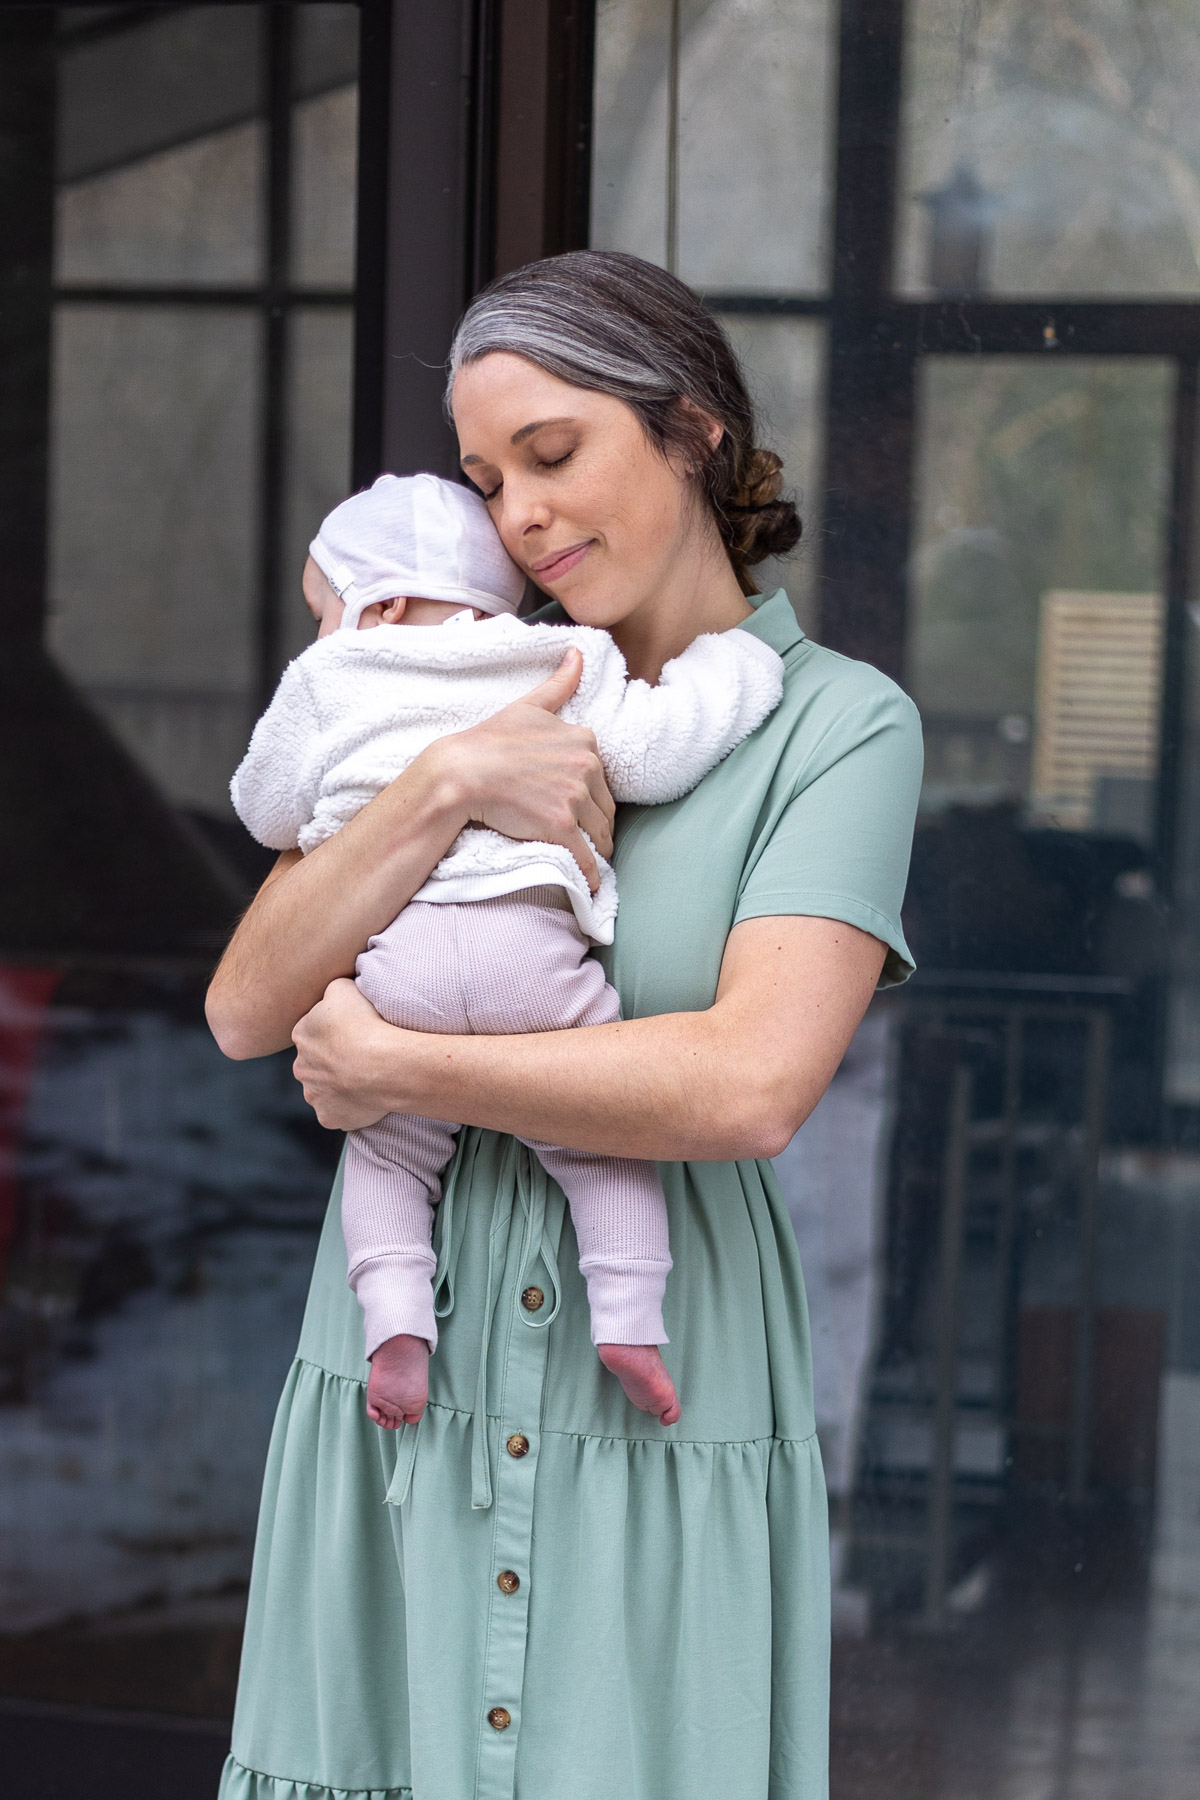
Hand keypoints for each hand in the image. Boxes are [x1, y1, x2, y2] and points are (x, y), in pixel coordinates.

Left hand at [292, 977, 398, 1128]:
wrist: (381, 1064)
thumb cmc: (364, 1023)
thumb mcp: (344, 987)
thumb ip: (331, 991)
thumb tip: (332, 996)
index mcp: (301, 1035)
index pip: (315, 1032)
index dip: (336, 1033)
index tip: (355, 1033)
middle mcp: (301, 1068)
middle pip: (317, 1063)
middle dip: (334, 1061)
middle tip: (362, 1056)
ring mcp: (314, 1096)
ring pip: (326, 1090)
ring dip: (342, 1085)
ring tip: (369, 1078)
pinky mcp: (329, 1118)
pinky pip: (340, 1112)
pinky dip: (352, 1107)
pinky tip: (369, 1097)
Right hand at [430, 649, 614, 891]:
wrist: (461, 773)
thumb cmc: (489, 740)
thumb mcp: (527, 706)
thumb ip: (559, 684)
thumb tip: (578, 654)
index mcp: (584, 740)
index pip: (603, 779)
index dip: (593, 797)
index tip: (580, 808)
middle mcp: (586, 766)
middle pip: (607, 809)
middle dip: (598, 825)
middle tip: (583, 837)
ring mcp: (575, 798)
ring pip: (602, 834)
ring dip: (597, 850)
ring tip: (587, 859)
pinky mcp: (562, 828)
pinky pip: (588, 859)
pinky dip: (591, 875)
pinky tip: (590, 886)